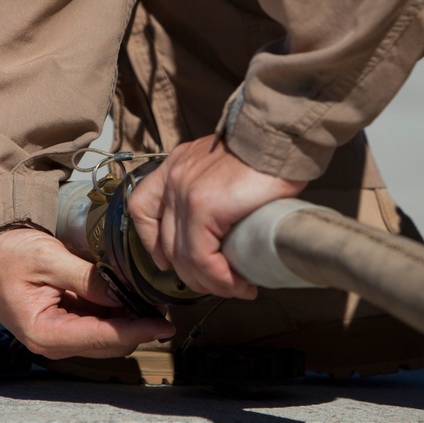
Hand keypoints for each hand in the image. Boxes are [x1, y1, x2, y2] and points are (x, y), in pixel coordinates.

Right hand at [0, 228, 174, 358]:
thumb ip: (88, 280)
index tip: (165, 324)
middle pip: (110, 343)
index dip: (138, 331)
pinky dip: (116, 309)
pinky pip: (99, 322)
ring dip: (129, 318)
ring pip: (108, 335)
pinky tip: (128, 292)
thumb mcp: (48, 260)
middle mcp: (53, 341)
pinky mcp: (64, 321)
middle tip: (162, 302)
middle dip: (138, 325)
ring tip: (149, 295)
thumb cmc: (3, 253)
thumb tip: (125, 292)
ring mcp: (59, 333)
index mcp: (44, 333)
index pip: (103, 338)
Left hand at [128, 136, 306, 298]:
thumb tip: (228, 223)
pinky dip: (220, 278)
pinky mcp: (204, 206)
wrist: (280, 134)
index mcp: (177, 165)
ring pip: (183, 256)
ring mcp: (185, 192)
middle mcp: (174, 178)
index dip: (150, 240)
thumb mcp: (228, 164)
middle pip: (166, 242)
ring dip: (209, 281)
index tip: (165, 260)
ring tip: (234, 288)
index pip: (142, 206)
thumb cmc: (267, 150)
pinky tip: (238, 284)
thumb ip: (217, 187)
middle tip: (217, 284)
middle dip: (190, 273)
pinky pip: (202, 257)